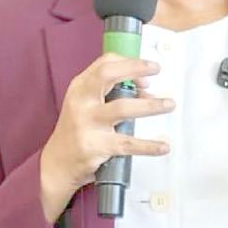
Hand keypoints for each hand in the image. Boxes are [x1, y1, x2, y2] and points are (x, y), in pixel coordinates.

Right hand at [39, 54, 173, 221]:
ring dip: (150, 106)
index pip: (105, 63)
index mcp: (80, 88)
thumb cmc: (77, 131)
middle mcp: (82, 102)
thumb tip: (147, 94)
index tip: (147, 72)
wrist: (58, 164)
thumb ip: (111, 95)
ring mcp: (87, 124)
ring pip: (123, 108)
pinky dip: (149, 145)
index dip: (129, 64)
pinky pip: (128, 143)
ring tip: (169, 104)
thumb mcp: (87, 106)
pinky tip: (163, 146)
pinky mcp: (95, 146)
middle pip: (107, 75)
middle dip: (134, 68)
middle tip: (157, 69)